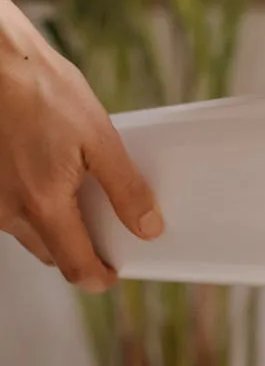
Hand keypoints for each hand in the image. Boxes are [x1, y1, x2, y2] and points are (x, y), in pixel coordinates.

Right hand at [0, 0, 162, 292]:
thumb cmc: (38, 88)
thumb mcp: (99, 138)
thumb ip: (126, 188)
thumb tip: (148, 226)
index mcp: (41, 205)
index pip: (75, 266)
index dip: (99, 277)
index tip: (113, 274)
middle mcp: (6, 209)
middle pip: (51, 253)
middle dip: (79, 251)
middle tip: (108, 233)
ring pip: (28, 232)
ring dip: (54, 227)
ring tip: (81, 197)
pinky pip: (10, 208)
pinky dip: (32, 205)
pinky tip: (50, 176)